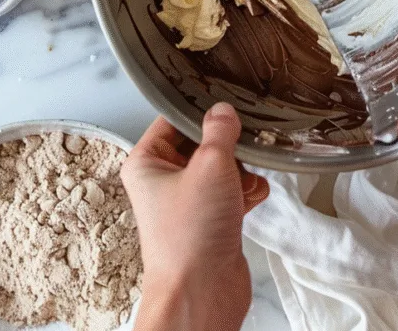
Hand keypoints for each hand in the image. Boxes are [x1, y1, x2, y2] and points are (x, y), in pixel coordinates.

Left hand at [122, 102, 269, 330]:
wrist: (201, 294)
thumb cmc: (188, 238)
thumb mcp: (209, 166)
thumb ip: (220, 131)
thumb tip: (224, 111)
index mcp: (146, 163)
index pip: (172, 120)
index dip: (200, 111)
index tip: (226, 103)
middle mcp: (163, 181)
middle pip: (201, 143)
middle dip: (227, 146)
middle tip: (242, 144)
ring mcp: (188, 202)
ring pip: (221, 167)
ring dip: (241, 169)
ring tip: (246, 176)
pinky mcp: (210, 220)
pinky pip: (232, 192)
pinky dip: (246, 191)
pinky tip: (251, 197)